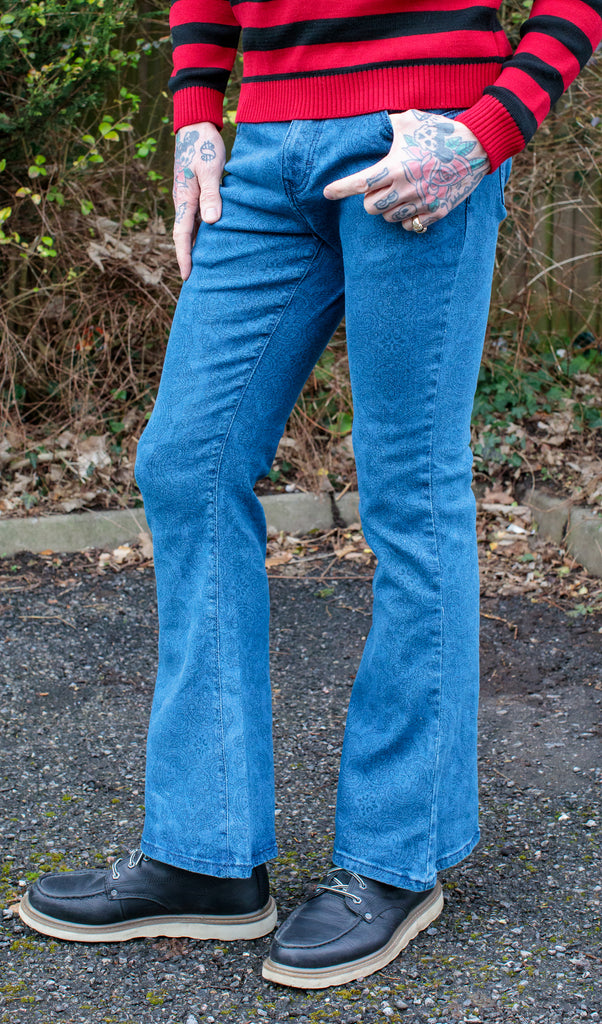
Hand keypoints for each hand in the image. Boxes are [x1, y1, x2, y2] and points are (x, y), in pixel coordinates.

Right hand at [172, 122, 225, 279]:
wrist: (195, 124)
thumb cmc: (204, 145)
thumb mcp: (211, 170)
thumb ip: (212, 195)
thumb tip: (212, 223)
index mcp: (184, 199)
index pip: (182, 235)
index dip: (184, 257)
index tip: (187, 277)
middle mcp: (184, 201)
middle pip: (185, 236)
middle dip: (189, 257)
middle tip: (197, 280)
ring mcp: (189, 196)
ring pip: (192, 227)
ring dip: (197, 246)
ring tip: (207, 265)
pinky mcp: (196, 191)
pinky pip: (199, 217)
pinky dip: (204, 231)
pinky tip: (213, 239)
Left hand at [323, 109, 489, 230]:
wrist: (477, 147)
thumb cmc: (440, 131)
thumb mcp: (410, 120)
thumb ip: (386, 124)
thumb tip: (367, 122)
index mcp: (396, 166)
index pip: (360, 183)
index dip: (340, 189)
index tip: (327, 193)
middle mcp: (406, 188)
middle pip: (371, 208)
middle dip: (370, 200)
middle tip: (379, 189)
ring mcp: (422, 202)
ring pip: (389, 219)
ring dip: (388, 209)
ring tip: (399, 194)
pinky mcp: (436, 212)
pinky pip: (410, 226)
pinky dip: (406, 220)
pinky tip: (412, 206)